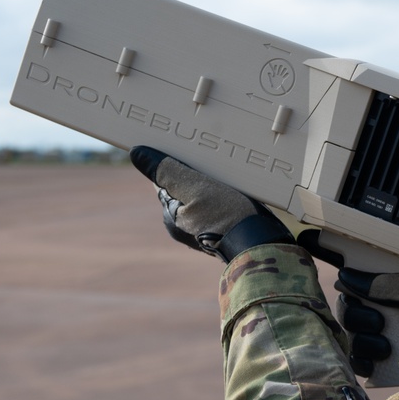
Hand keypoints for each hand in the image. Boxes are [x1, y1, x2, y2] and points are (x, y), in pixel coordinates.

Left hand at [130, 146, 293, 261]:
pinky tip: (237, 198)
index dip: (177, 164)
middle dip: (197, 177)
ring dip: (212, 188)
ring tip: (230, 183)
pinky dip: (224, 201)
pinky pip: (216, 210)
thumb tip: (137, 154)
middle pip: (184, 189)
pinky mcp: (221, 235)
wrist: (261, 246)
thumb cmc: (229, 217)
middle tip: (216, 167)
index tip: (191, 153)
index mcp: (171, 216)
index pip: (166, 179)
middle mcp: (183, 228)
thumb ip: (168, 171)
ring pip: (201, 200)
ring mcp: (202, 233)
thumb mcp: (197, 187)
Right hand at [334, 268, 398, 377]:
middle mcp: (378, 311)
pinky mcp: (381, 362)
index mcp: (385, 289)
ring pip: (350, 338)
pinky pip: (357, 362)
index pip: (351, 286)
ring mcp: (378, 337)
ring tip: (386, 346)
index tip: (359, 296)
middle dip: (357, 318)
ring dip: (363, 342)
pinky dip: (362, 362)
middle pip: (346, 313)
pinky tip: (377, 361)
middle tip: (379, 322)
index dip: (349, 291)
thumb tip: (346, 276)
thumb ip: (383, 283)